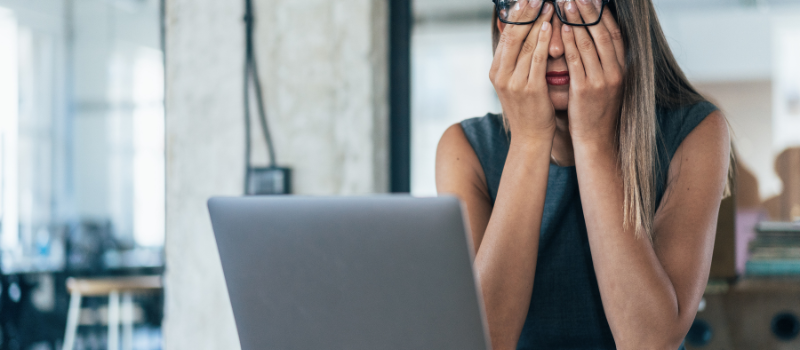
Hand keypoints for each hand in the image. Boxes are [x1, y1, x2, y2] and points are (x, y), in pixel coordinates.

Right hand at [489, 1, 555, 141]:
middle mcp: (501, 75)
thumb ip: (516, 60)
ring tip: (548, 4)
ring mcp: (514, 82)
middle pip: (513, 36)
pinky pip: (537, 58)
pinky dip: (544, 40)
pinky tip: (550, 26)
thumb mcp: (515, 82)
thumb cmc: (528, 108)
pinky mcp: (530, 89)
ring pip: (526, 44)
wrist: (531, 137)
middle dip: (526, 13)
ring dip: (538, 21)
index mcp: (495, 71)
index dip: (516, 15)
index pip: (505, 36)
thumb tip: (521, 33)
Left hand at [561, 0, 624, 144]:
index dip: (604, 14)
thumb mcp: (607, 83)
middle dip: (589, 11)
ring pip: (589, 44)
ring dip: (577, 21)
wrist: (596, 140)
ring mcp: (602, 81)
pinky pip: (577, 61)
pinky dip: (570, 43)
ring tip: (566, 4)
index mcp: (622, 68)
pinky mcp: (585, 90)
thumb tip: (595, 39)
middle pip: (602, 34)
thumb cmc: (596, 110)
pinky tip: (563, 29)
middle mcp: (616, 72)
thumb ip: (603, 62)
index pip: (614, 33)